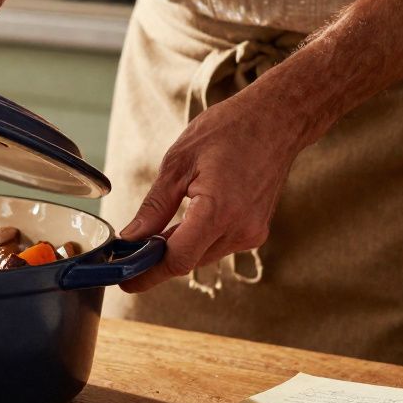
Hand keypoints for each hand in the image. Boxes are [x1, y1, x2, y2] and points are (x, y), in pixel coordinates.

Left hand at [117, 92, 302, 292]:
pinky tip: (178, 227)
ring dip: (176, 250)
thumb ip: (154, 207)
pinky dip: (195, 241)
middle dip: (156, 262)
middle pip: (189, 261)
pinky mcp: (256, 231)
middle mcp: (241, 229)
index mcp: (219, 211)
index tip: (125, 281)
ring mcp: (253, 232)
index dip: (147, 273)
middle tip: (127, 256)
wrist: (277, 120)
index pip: (178, 259)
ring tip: (150, 237)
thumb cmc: (229, 130)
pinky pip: (217, 245)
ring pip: (202, 255)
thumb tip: (131, 237)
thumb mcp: (178, 162)